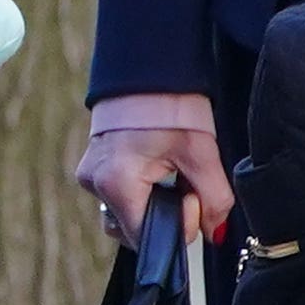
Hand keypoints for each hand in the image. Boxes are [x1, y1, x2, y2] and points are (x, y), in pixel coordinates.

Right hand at [76, 104, 234, 245]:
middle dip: (162, 219)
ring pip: (124, 214)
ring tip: (168, 176)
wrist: (149, 67)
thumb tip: (214, 232)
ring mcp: (90, 175)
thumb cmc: (172, 106)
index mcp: (117, 182)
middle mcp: (95, 183)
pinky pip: (117, 196)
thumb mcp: (202, 154)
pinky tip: (155, 169)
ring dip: (150, 206)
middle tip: (183, 187)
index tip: (191, 200)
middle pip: (131, 230)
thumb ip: (214, 201)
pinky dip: (140, 192)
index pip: (144, 237)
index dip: (175, 229)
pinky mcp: (92, 166)